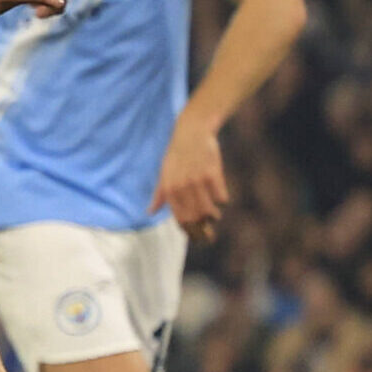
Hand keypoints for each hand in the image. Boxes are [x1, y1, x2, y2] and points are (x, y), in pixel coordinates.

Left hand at [152, 119, 228, 242]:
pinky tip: (219, 195)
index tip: (196, 237)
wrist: (192, 133)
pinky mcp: (212, 174)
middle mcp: (181, 187)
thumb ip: (159, 195)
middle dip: (203, 229)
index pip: (180, 219)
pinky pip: (221, 197)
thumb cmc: (176, 155)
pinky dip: (222, 199)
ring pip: (210, 210)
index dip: (190, 231)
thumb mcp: (163, 174)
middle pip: (196, 218)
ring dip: (213, 216)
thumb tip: (149, 212)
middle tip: (209, 234)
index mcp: (169, 190)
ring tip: (213, 215)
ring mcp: (197, 181)